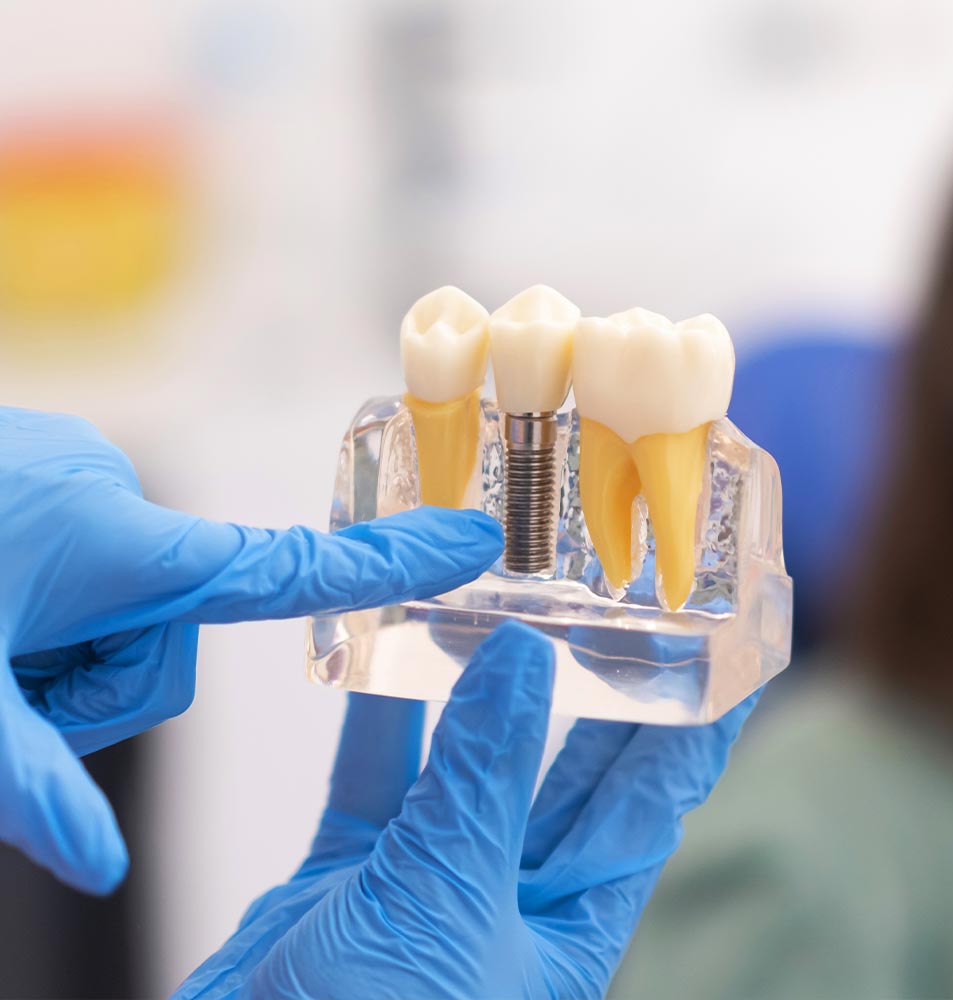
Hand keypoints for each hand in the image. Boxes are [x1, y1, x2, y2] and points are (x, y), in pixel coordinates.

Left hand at [0, 407, 502, 894]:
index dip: (392, 562)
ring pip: (120, 603)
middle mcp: (111, 495)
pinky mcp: (40, 468)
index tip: (469, 542)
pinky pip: (84, 559)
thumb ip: (26, 785)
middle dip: (99, 679)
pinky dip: (42, 605)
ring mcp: (73, 474)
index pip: (289, 565)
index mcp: (119, 538)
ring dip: (59, 648)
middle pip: (169, 631)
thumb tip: (98, 867)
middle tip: (8, 680)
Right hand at [178, 621, 757, 999]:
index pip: (651, 809)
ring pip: (468, 766)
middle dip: (597, 693)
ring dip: (478, 692)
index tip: (728, 660)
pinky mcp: (349, 878)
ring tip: (501, 607)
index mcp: (567, 934)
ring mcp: (427, 885)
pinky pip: (374, 778)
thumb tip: (522, 657)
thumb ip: (481, 779)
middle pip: (568, 776)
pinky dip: (377, 718)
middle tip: (620, 610)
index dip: (693, 733)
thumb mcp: (445, 905)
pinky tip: (382, 651)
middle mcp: (507, 904)